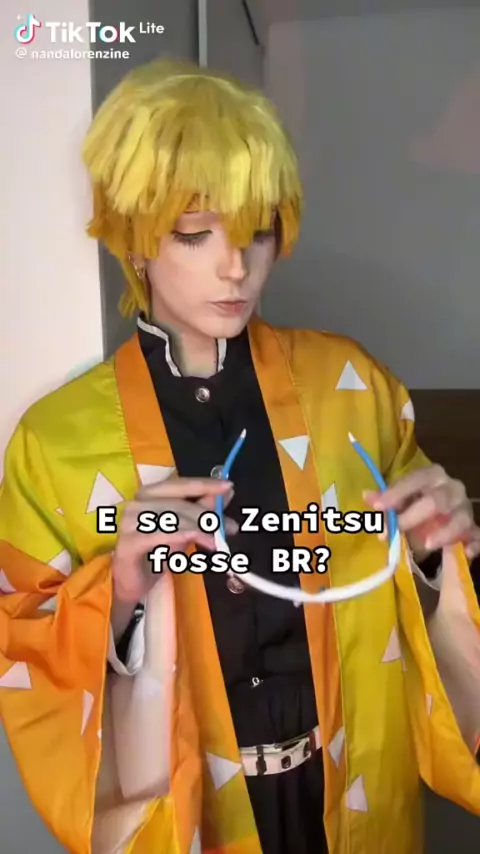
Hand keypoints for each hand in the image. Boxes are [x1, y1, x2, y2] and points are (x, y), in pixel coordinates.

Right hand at [113, 475, 236, 601]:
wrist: (133, 582)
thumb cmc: (157, 552)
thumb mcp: (186, 529)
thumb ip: (204, 510)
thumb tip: (227, 492)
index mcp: (148, 494)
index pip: (179, 484)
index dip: (204, 484)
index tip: (228, 486)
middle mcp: (136, 503)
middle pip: (178, 503)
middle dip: (206, 516)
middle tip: (228, 528)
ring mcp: (129, 522)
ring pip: (171, 519)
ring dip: (198, 529)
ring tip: (216, 542)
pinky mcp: (128, 542)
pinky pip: (159, 535)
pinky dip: (181, 536)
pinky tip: (197, 539)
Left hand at [364, 465, 479, 560]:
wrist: (443, 521)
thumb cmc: (418, 508)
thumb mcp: (400, 504)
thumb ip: (386, 501)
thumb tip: (367, 496)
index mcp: (433, 476)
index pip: (416, 479)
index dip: (396, 492)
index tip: (377, 507)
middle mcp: (453, 489)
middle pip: (436, 500)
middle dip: (411, 517)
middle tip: (390, 532)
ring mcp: (466, 510)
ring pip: (460, 519)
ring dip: (444, 533)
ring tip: (426, 544)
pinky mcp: (474, 530)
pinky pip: (477, 536)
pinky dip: (473, 544)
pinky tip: (465, 551)